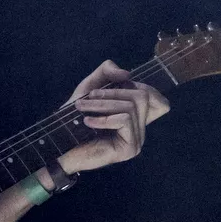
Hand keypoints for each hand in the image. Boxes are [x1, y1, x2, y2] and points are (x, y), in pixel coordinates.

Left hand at [58, 60, 170, 174]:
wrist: (61, 147)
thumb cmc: (74, 119)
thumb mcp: (90, 88)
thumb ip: (107, 73)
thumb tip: (127, 74)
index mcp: (135, 117)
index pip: (159, 101)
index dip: (143, 86)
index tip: (117, 86)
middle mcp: (141, 129)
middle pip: (142, 97)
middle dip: (112, 92)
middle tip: (89, 96)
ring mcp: (138, 141)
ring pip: (131, 108)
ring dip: (102, 104)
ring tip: (81, 107)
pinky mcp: (130, 149)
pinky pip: (124, 121)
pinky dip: (103, 118)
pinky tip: (87, 122)